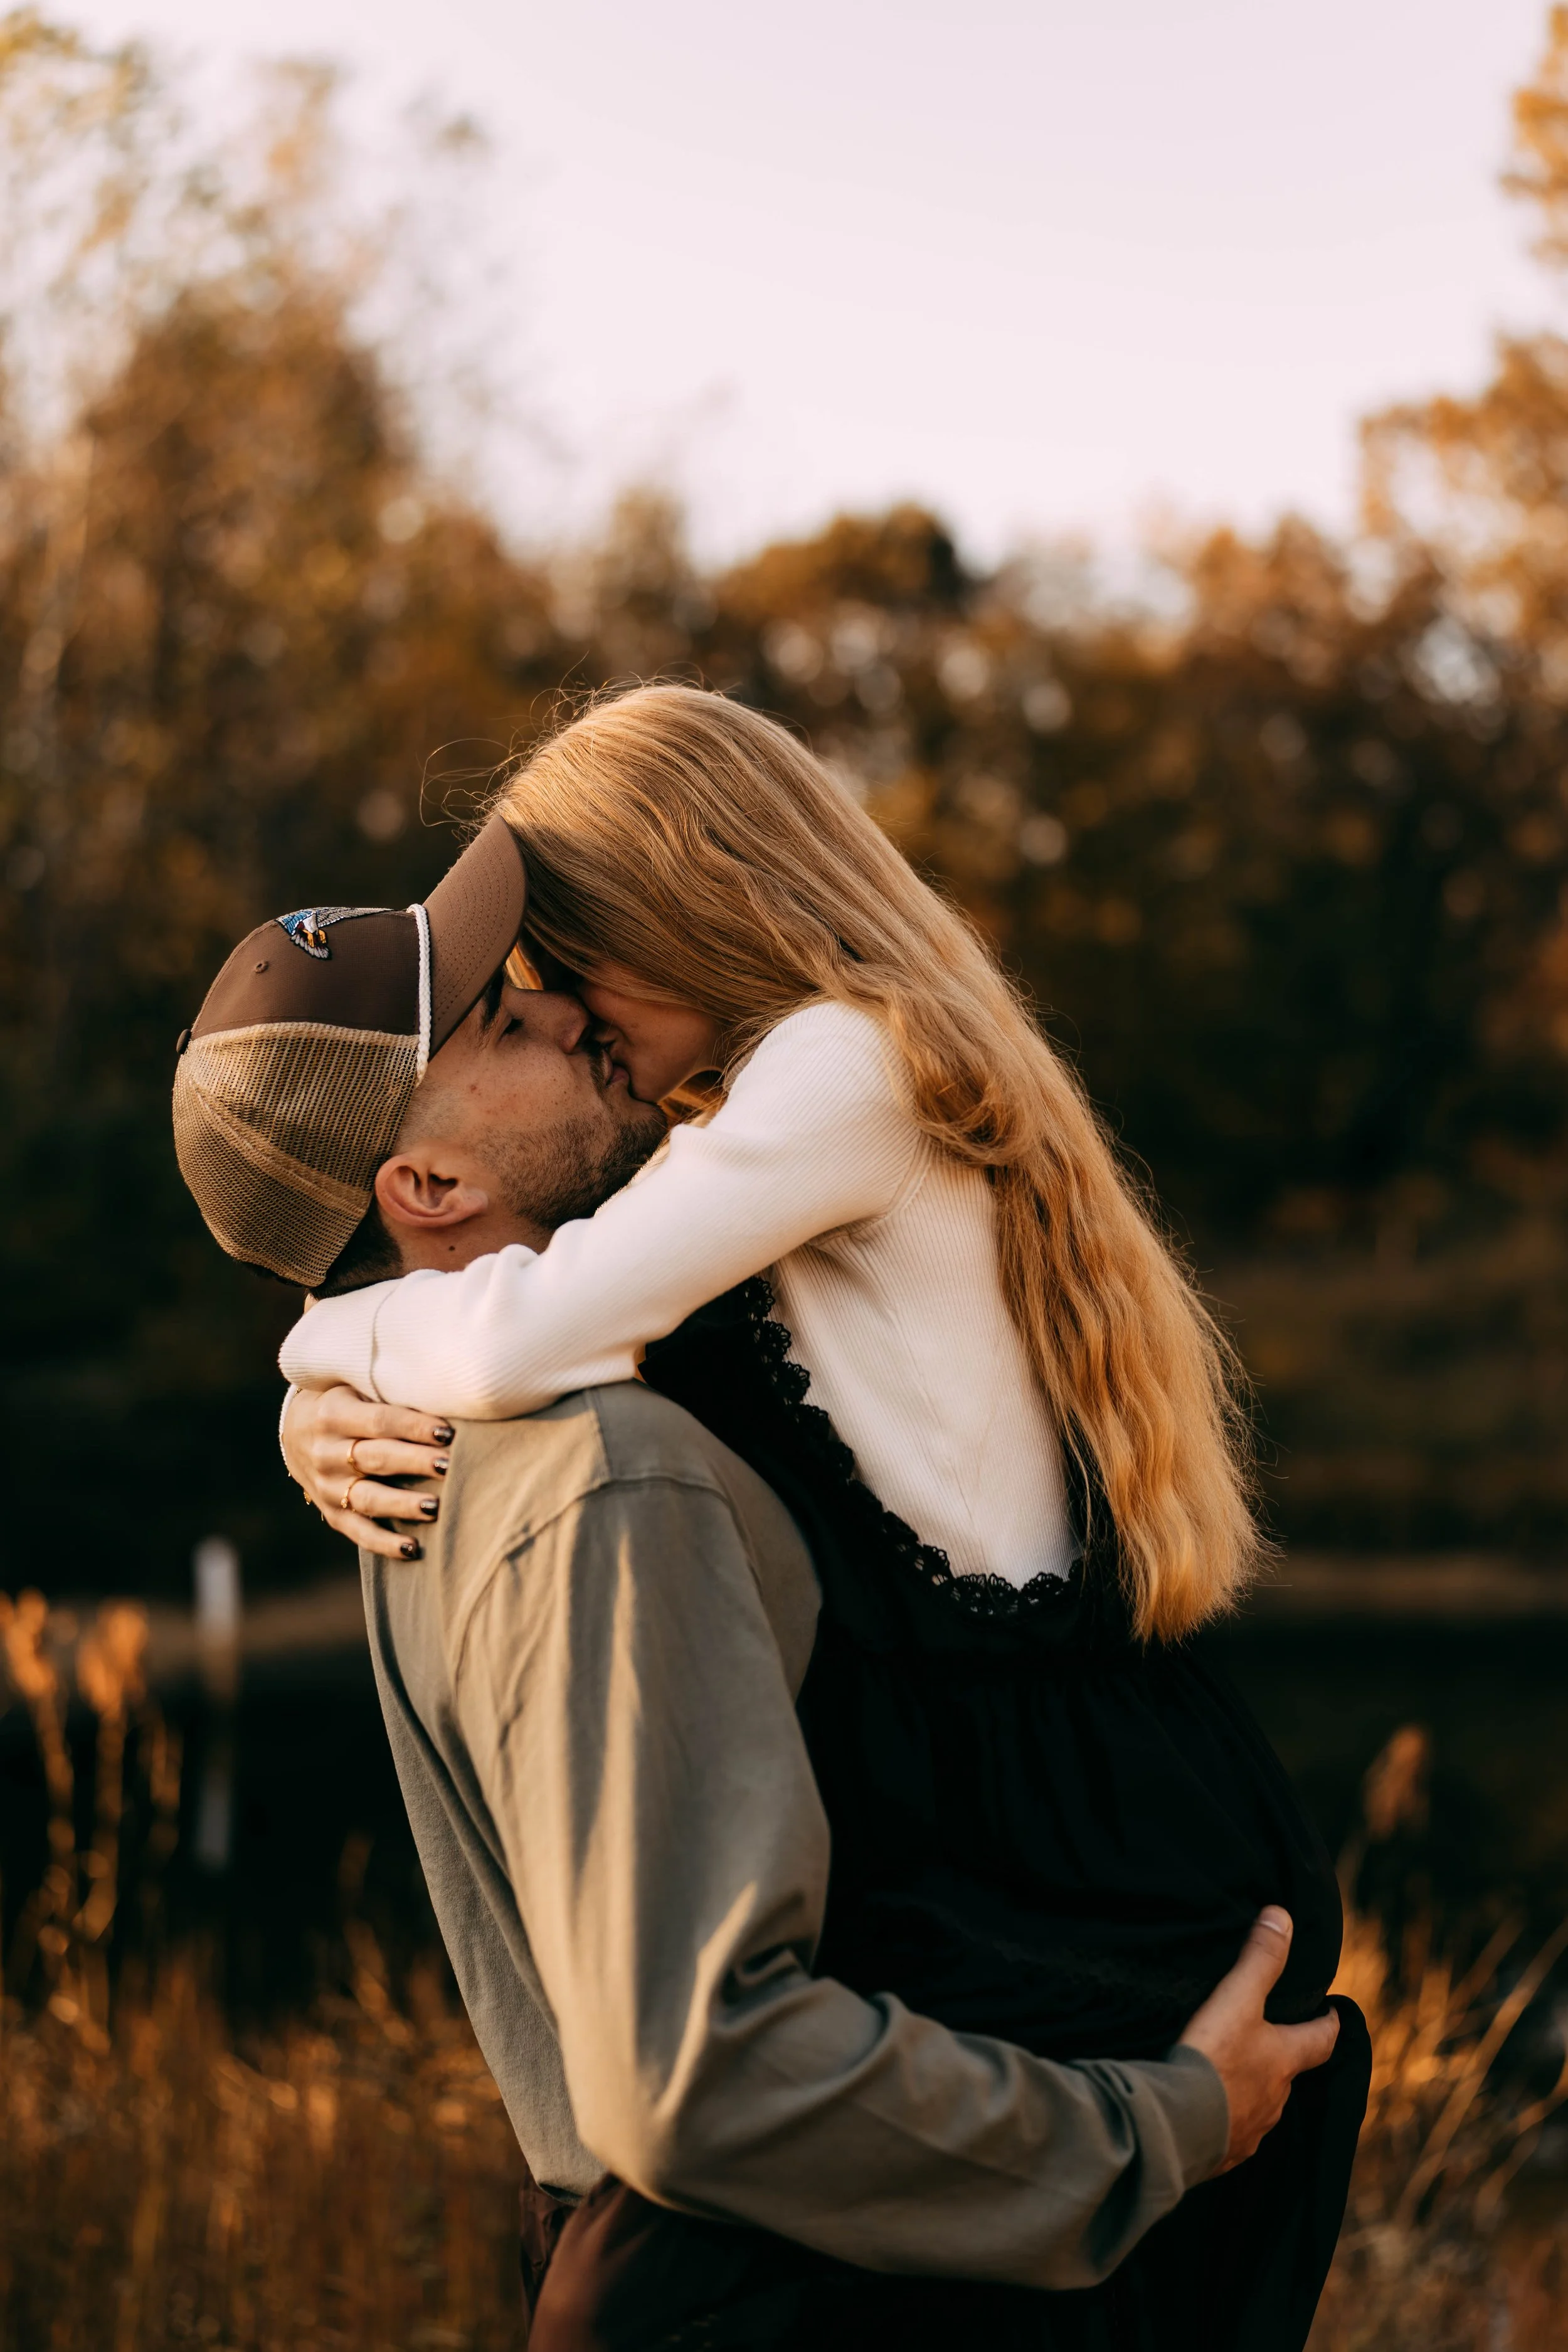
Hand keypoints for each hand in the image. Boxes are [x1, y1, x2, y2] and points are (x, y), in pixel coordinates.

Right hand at [283, 1383, 453, 1560]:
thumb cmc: (343, 1401)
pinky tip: (413, 1549)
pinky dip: (385, 1543)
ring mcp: (326, 1486)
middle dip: (416, 1462)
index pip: (380, 1421)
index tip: (448, 1431)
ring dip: (403, 1504)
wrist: (296, 1430)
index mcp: (333, 1414)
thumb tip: (444, 1396)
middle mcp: (325, 1452)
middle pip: (377, 1458)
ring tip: (435, 1507)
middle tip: (449, 1464)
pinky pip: (359, 1532)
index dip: (414, 1426)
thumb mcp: (353, 1385)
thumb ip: (387, 1393)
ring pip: (369, 1498)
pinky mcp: (331, 1513)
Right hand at [1177, 1908, 1339, 2172]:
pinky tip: (1209, 2113)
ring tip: (1233, 2076)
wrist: (1179, 2126)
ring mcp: (1252, 2130)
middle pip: (1289, 2075)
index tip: (1333, 2013)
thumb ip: (1259, 1959)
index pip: (1322, 2040)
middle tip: (1270, 2039)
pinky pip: (1232, 2134)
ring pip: (1261, 2106)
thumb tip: (1282, 1916)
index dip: (1329, 2025)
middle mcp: (1276, 2099)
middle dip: (1283, 2058)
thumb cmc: (1214, 2060)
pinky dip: (1226, 2120)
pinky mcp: (1224, 2153)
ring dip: (1252, 2091)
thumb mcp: (1236, 1999)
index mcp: (1285, 2061)